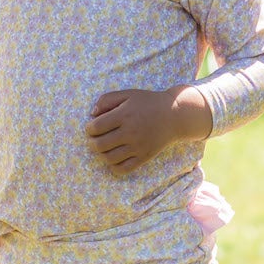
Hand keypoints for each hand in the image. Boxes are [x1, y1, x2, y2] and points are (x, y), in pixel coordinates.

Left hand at [84, 86, 211, 173]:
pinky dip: (113, 167)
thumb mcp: (128, 94)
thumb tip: (92, 114)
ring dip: (101, 154)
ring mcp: (138, 147)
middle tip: (95, 138)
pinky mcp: (144, 157)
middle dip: (92, 142)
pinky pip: (123, 169)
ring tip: (104, 148)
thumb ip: (107, 100)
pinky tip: (114, 157)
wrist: (174, 115)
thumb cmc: (148, 102)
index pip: (96, 127)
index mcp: (124, 115)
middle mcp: (130, 132)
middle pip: (100, 145)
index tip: (91, 127)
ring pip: (109, 159)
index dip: (88, 129)